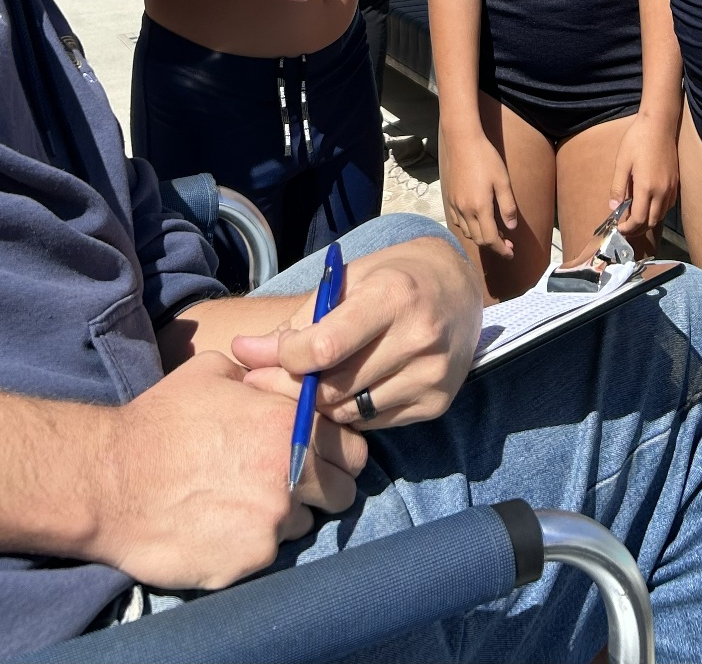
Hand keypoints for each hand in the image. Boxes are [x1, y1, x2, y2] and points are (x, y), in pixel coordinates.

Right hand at [90, 350, 365, 589]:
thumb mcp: (214, 373)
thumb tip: (283, 376)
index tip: (320, 453)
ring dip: (285, 516)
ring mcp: (272, 523)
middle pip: (343, 492)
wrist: (110, 481)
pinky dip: (251, 543)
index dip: (338, 450)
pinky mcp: (249, 562)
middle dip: (324, 487)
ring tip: (243, 501)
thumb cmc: (160, 420)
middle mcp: (291, 475)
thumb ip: (262, 376)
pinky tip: (219, 525)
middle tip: (289, 482)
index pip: (351, 447)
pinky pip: (268, 554)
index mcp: (289, 425)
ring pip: (304, 524)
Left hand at [233, 235, 481, 428]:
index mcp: (392, 296)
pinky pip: (373, 423)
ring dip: (321, 403)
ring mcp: (432, 375)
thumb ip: (298, 320)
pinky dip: (350, 412)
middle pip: (335, 386)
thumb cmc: (392, 277)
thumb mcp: (346, 281)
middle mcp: (418, 337)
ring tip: (311, 382)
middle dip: (294, 387)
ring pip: (350, 412)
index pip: (326, 346)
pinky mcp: (437, 403)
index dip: (287, 358)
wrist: (459, 289)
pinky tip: (347, 389)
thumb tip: (242, 352)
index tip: (270, 356)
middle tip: (266, 382)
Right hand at [439, 125, 519, 257]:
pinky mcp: (449, 198)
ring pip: (467, 232)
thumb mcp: (503, 181)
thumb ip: (507, 206)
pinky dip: (468, 227)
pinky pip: (457, 222)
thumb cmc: (485, 158)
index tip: (510, 253)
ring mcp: (455, 204)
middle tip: (506, 242)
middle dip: (493, 245)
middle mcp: (465, 210)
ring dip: (480, 237)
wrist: (462, 141)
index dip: (501, 249)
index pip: (490, 239)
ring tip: (493, 231)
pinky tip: (476, 220)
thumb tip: (511, 227)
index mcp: (480, 207)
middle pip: (478, 239)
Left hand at [607, 112, 678, 234]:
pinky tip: (648, 206)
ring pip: (661, 216)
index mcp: (646, 187)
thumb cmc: (637, 140)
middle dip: (637, 229)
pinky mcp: (676, 183)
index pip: (638, 219)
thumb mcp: (622, 163)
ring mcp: (671, 188)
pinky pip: (668, 206)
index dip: (628, 228)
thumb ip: (618, 187)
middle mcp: (661, 191)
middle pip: (651, 222)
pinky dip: (658, 212)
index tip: (619, 228)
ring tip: (634, 218)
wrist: (659, 125)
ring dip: (648, 222)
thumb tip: (613, 207)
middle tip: (625, 227)